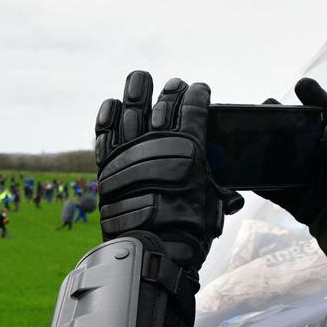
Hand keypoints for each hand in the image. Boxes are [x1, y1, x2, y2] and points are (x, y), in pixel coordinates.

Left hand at [95, 71, 242, 271]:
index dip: (198, 93)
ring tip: (139, 78)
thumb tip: (222, 183)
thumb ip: (213, 180)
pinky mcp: (107, 165)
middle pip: (163, 103)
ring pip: (132, 110)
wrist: (154, 248)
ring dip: (137, 90)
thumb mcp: (213, 199)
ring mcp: (129, 151)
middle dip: (171, 90)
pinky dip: (106, 117)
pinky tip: (111, 104)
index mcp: (188, 147)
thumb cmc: (190, 230)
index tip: (200, 89)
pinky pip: (104, 133)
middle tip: (174, 84)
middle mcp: (157, 143)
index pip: (194, 107)